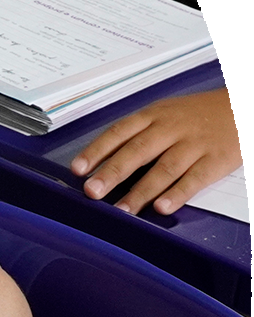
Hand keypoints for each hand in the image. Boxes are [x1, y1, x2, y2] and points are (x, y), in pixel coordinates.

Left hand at [71, 88, 240, 214]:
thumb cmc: (196, 115)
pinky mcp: (217, 159)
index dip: (97, 151)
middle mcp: (172, 129)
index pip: (119, 132)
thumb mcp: (164, 114)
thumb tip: (100, 161)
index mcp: (154, 116)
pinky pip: (195, 178)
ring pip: (164, 168)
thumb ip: (136, 135)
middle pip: (138, 150)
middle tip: (92, 191)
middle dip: (113, 172)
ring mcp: (195, 144)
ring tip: (122, 210)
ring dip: (141, 191)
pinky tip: (162, 207)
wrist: (244, 105)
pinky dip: (178, 193)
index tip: (78, 169)